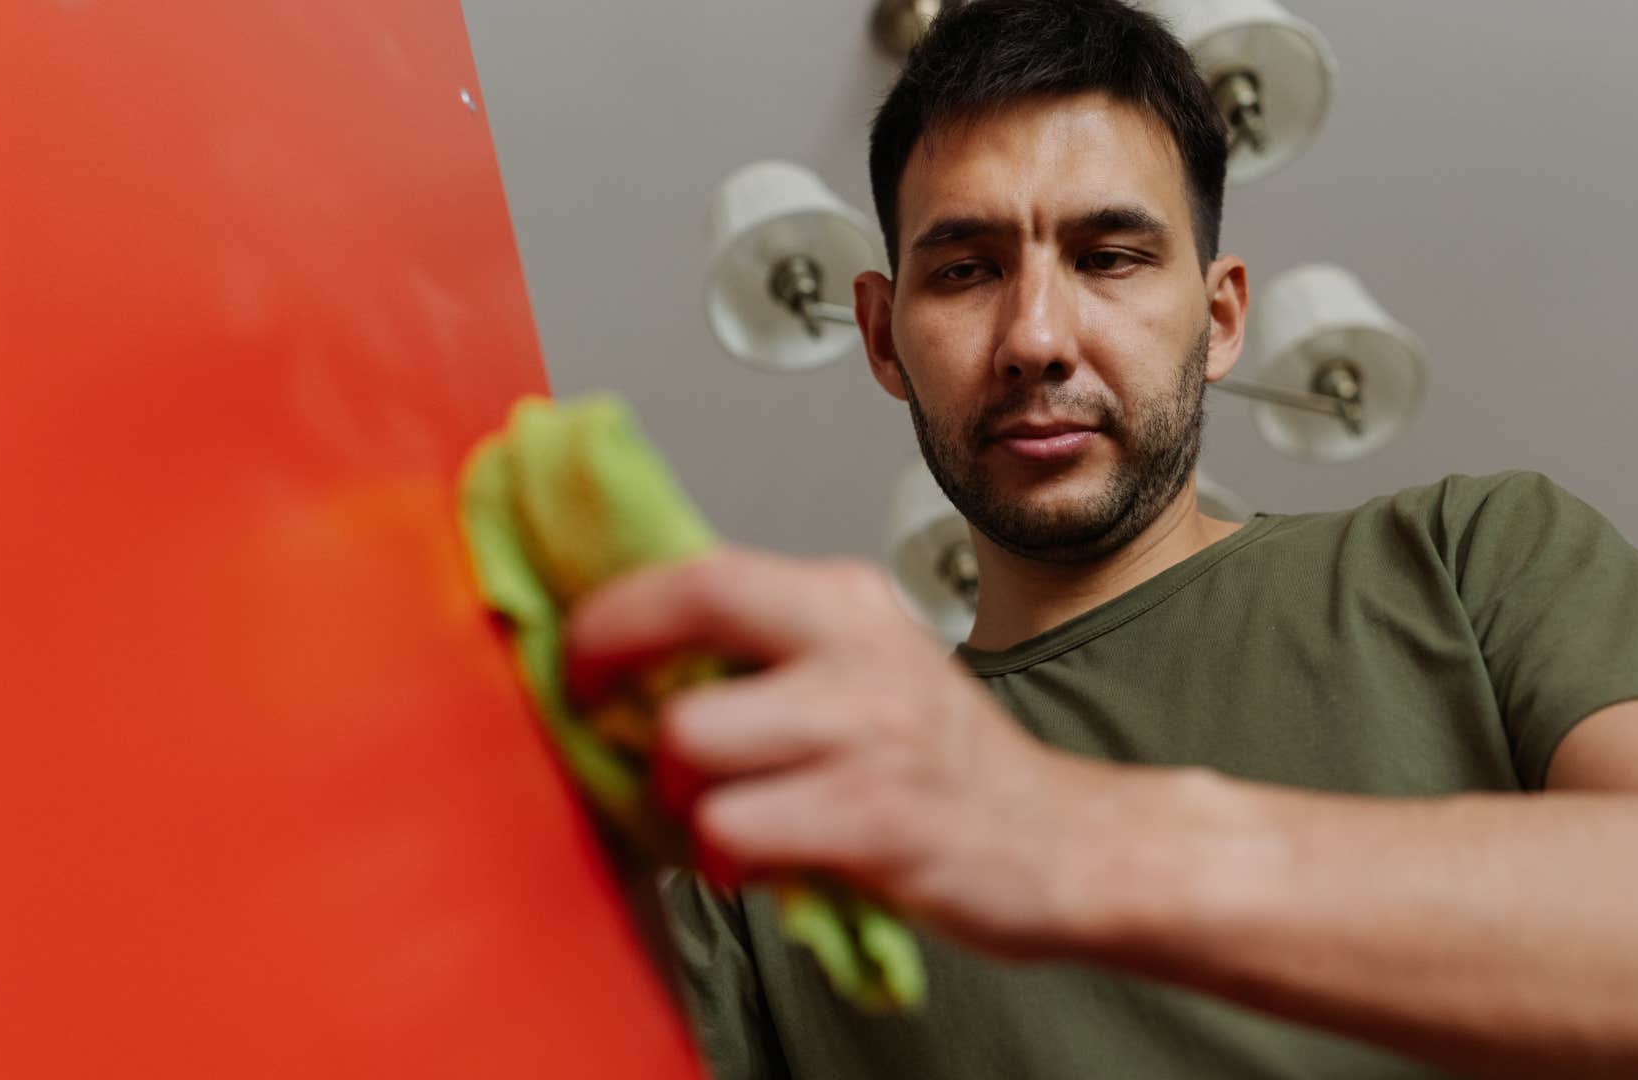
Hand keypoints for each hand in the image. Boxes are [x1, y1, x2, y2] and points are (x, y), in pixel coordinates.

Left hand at [564, 547, 1114, 957]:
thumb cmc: (945, 765)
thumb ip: (770, 654)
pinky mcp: (872, 815)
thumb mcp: (866, 671)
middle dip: (611, 665)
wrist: (1062, 841)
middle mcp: (859, 646)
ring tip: (712, 814)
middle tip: (602, 716)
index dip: (613, 608)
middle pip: (691, 607)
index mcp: (848, 602)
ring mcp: (867, 729)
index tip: (576, 649)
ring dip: (674, 793)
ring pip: (689, 739)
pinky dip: (721, 857)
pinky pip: (731, 829)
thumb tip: (637, 658)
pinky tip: (754, 863)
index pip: (703, 569)